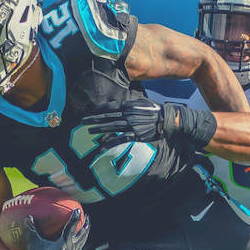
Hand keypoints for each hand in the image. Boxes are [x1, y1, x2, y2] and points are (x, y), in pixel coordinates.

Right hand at [21, 208, 88, 249]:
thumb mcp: (34, 244)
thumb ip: (32, 230)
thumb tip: (28, 217)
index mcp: (64, 244)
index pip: (72, 227)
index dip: (75, 217)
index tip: (78, 209)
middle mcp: (72, 249)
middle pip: (82, 234)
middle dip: (85, 224)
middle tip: (86, 216)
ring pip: (83, 241)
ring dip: (85, 232)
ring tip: (86, 226)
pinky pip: (80, 247)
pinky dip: (82, 240)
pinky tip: (80, 239)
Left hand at [83, 99, 215, 148]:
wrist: (167, 119)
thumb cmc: (156, 111)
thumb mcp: (142, 103)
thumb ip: (130, 105)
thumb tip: (121, 106)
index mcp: (128, 106)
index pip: (110, 108)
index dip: (99, 111)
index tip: (90, 113)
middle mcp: (128, 114)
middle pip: (107, 116)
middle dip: (93, 119)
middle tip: (82, 121)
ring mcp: (131, 125)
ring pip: (111, 127)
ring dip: (98, 129)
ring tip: (88, 131)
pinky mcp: (136, 135)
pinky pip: (120, 139)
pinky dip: (109, 143)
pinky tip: (101, 146)